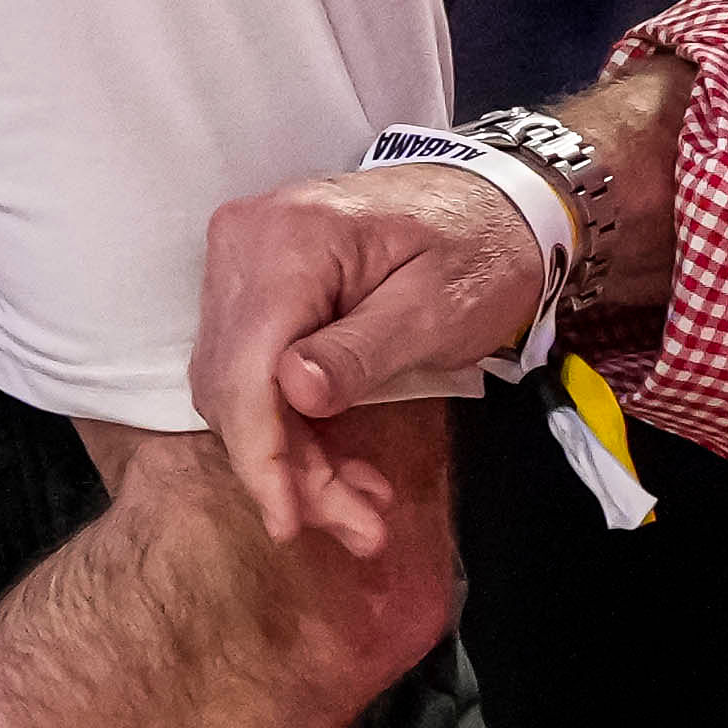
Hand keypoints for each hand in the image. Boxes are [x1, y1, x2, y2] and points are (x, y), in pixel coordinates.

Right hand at [191, 166, 546, 555]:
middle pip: (235, 384)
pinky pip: (250, 370)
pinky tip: (336, 462)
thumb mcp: (438, 309)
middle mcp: (244, 245)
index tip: (289, 522)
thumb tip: (294, 394)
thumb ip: (361, 350)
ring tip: (357, 505)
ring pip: (236, 387)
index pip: (246, 366)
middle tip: (356, 525)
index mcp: (289, 241)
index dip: (261, 455)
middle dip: (287, 468)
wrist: (493, 202)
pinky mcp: (252, 285)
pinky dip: (290, 424)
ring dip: (289, 455)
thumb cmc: (480, 249)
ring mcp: (241, 263)